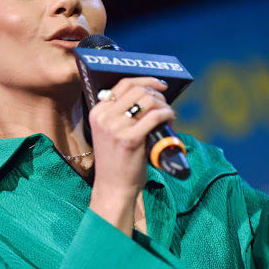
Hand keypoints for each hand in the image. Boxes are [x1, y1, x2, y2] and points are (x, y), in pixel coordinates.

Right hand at [87, 77, 171, 233]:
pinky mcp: (130, 139)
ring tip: (168, 116)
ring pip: (147, 101)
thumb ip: (121, 115)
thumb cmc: (117, 161)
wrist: (113, 188)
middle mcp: (104, 117)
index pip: (123, 84)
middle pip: (137, 90)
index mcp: (98, 112)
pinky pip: (154, 117)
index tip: (159, 85)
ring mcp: (115, 128)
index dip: (145, 80)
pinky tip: (170, 120)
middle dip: (156, 94)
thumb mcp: (110, 133)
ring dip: (163, 105)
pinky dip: (167, 114)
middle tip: (165, 105)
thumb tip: (149, 97)